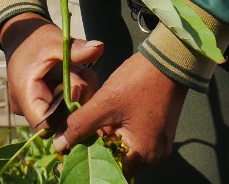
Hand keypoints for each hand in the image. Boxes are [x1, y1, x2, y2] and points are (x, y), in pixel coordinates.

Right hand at [0, 14, 103, 132]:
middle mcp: (28, 107)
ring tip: (78, 71)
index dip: (68, 115)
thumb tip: (99, 48)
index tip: (78, 89)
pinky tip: (76, 74)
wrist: (22, 34)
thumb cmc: (35, 38)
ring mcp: (35, 106)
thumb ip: (76, 50)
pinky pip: (62, 104)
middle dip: (77, 100)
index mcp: (26, 96)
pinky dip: (73, 91)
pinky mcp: (44, 102)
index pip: (47, 125)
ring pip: (64, 112)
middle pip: (59, 120)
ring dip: (77, 94)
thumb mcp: (55, 42)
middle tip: (82, 75)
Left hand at [53, 52, 188, 175]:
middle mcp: (155, 154)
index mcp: (144, 154)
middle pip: (117, 161)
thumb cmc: (138, 81)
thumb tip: (59, 145)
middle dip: (96, 150)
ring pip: (124, 149)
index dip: (88, 162)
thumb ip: (80, 125)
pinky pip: (134, 139)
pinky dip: (118, 132)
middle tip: (73, 139)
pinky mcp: (159, 130)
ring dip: (106, 140)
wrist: (169, 57)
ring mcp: (159, 142)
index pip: (110, 170)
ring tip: (87, 126)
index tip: (68, 155)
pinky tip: (104, 120)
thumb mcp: (105, 103)